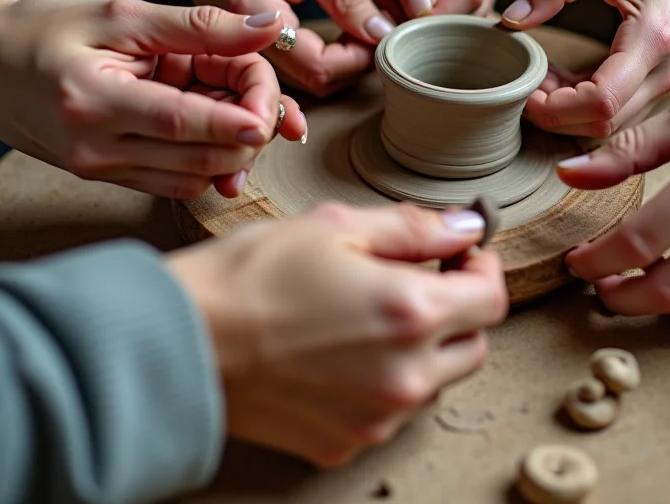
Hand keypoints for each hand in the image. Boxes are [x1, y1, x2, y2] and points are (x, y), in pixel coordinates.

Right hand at [0, 0, 305, 198]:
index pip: (179, 121)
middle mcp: (95, 149)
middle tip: (268, 97)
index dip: (232, 122)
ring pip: (190, 177)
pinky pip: (171, 180)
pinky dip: (202, 157)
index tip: (273, 116)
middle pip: (195, 159)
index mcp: (93, 102)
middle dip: (246, 134)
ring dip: (229, 149)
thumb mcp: (120, 14)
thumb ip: (197, 25)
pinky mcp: (104, 178)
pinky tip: (210, 122)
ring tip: (238, 103)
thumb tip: (267, 25)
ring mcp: (99, 170)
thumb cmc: (42, 31)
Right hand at [160, 0, 394, 96]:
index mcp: (253, 18)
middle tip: (382, 24)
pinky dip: (328, 54)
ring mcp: (246, 52)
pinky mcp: (253, 49)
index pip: (320, 67)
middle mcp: (243, 47)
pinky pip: (297, 66)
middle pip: (316, 82)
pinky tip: (344, 27)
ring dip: (345, 60)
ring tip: (367, 23)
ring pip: (309, 78)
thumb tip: (380, 33)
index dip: (362, 55)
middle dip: (357, 60)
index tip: (386, 27)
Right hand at [167, 201, 508, 467]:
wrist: (178, 345)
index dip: (481, 267)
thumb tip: (462, 225)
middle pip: (473, 345)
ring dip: (420, 349)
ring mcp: (376, 417)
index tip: (461, 254)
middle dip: (456, 310)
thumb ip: (412, 228)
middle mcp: (405, 375)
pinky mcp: (345, 443)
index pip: (491, 297)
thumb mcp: (334, 227)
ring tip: (363, 316)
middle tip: (416, 280)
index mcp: (411, 313)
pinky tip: (338, 353)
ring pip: (433, 381)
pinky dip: (380, 382)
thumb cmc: (246, 280)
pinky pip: (388, 411)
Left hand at [364, 0, 516, 16]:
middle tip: (393, 13)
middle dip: (437, 20)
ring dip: (440, 17)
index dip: (439, 18)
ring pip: (478, 8)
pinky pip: (475, 3)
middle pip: (477, 3)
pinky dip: (446, 10)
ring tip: (401, 1)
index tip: (402, 27)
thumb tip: (422, 9)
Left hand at [499, 0, 669, 137]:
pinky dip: (580, 107)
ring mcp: (664, 87)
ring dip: (565, 114)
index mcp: (653, 40)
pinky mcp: (657, 89)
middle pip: (601, 125)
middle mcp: (663, 74)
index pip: (600, 101)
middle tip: (520, 84)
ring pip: (607, 127)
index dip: (555, 106)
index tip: (524, 84)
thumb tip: (512, 18)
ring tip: (537, 78)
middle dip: (553, 115)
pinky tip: (558, 80)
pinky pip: (615, 114)